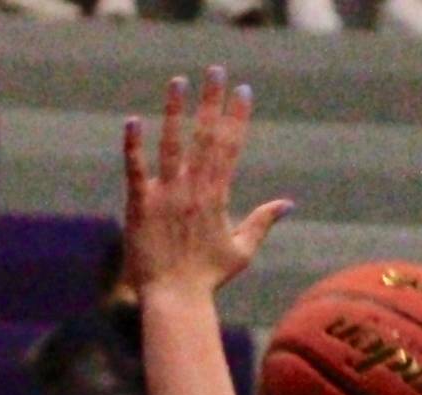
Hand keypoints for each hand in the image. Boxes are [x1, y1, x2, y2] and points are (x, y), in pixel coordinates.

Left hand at [123, 67, 292, 296]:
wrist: (175, 297)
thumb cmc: (208, 277)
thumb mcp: (242, 250)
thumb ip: (262, 221)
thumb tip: (288, 204)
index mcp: (218, 198)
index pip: (230, 148)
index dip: (237, 118)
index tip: (243, 91)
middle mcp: (194, 190)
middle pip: (205, 138)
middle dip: (212, 102)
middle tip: (216, 71)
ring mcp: (166, 195)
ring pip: (172, 145)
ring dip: (176, 111)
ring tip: (179, 81)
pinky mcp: (140, 203)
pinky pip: (135, 169)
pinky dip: (134, 145)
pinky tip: (134, 120)